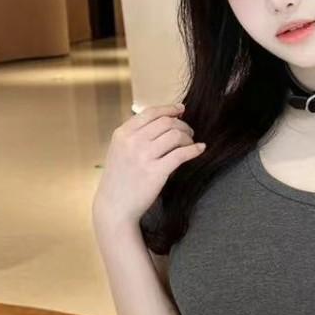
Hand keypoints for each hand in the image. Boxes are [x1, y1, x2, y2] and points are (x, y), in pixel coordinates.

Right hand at [92, 102, 205, 228]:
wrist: (114, 206)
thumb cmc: (119, 179)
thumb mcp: (119, 150)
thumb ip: (135, 135)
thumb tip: (164, 119)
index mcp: (122, 134)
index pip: (150, 112)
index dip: (169, 108)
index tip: (181, 109)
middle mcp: (132, 142)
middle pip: (166, 122)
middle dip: (182, 124)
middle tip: (189, 132)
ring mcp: (143, 156)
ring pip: (175, 135)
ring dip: (188, 137)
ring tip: (191, 143)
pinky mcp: (156, 171)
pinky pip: (181, 154)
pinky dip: (194, 149)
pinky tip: (200, 149)